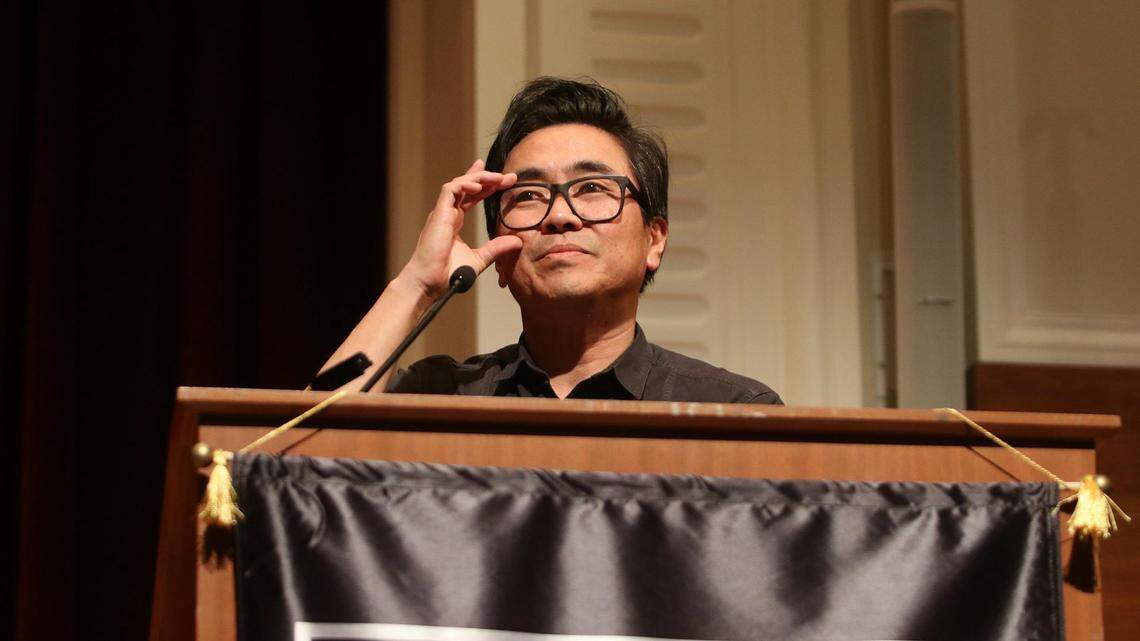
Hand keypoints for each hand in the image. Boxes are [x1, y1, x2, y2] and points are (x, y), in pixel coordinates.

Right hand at [400, 159, 523, 298]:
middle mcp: (448, 213)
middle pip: (467, 185)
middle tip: (509, 176)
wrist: (429, 283)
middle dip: (487, 177)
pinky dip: (464, 184)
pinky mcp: (438, 214)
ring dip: (479, 177)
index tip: (505, 181)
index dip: (487, 186)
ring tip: (498, 178)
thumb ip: (497, 248)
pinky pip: (449, 190)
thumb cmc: (448, 274)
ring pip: (459, 183)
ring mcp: (442, 212)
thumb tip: (517, 241)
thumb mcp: (480, 259)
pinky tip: (479, 186)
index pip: (471, 196)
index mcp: (455, 221)